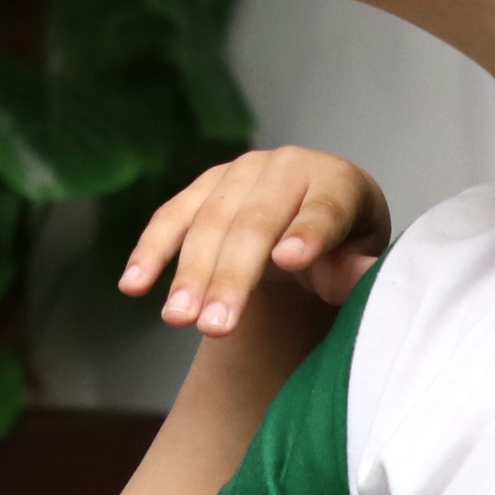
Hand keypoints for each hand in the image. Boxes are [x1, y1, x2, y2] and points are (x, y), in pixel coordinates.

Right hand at [118, 147, 391, 336]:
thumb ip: (357, 272)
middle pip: (257, 222)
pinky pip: (172, 218)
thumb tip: (354, 274)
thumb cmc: (343, 252)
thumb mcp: (361, 262)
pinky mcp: (204, 189)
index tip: (290, 260)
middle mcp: (286, 167)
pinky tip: (133, 286)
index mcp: (335, 182)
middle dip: (232, 276)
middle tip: (215, 327)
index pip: (323, 208)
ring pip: (208, 221)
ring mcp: (239, 174)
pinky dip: (151, 252)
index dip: (307, 232)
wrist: (308, 232)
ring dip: (188, 273)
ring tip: (178, 319)